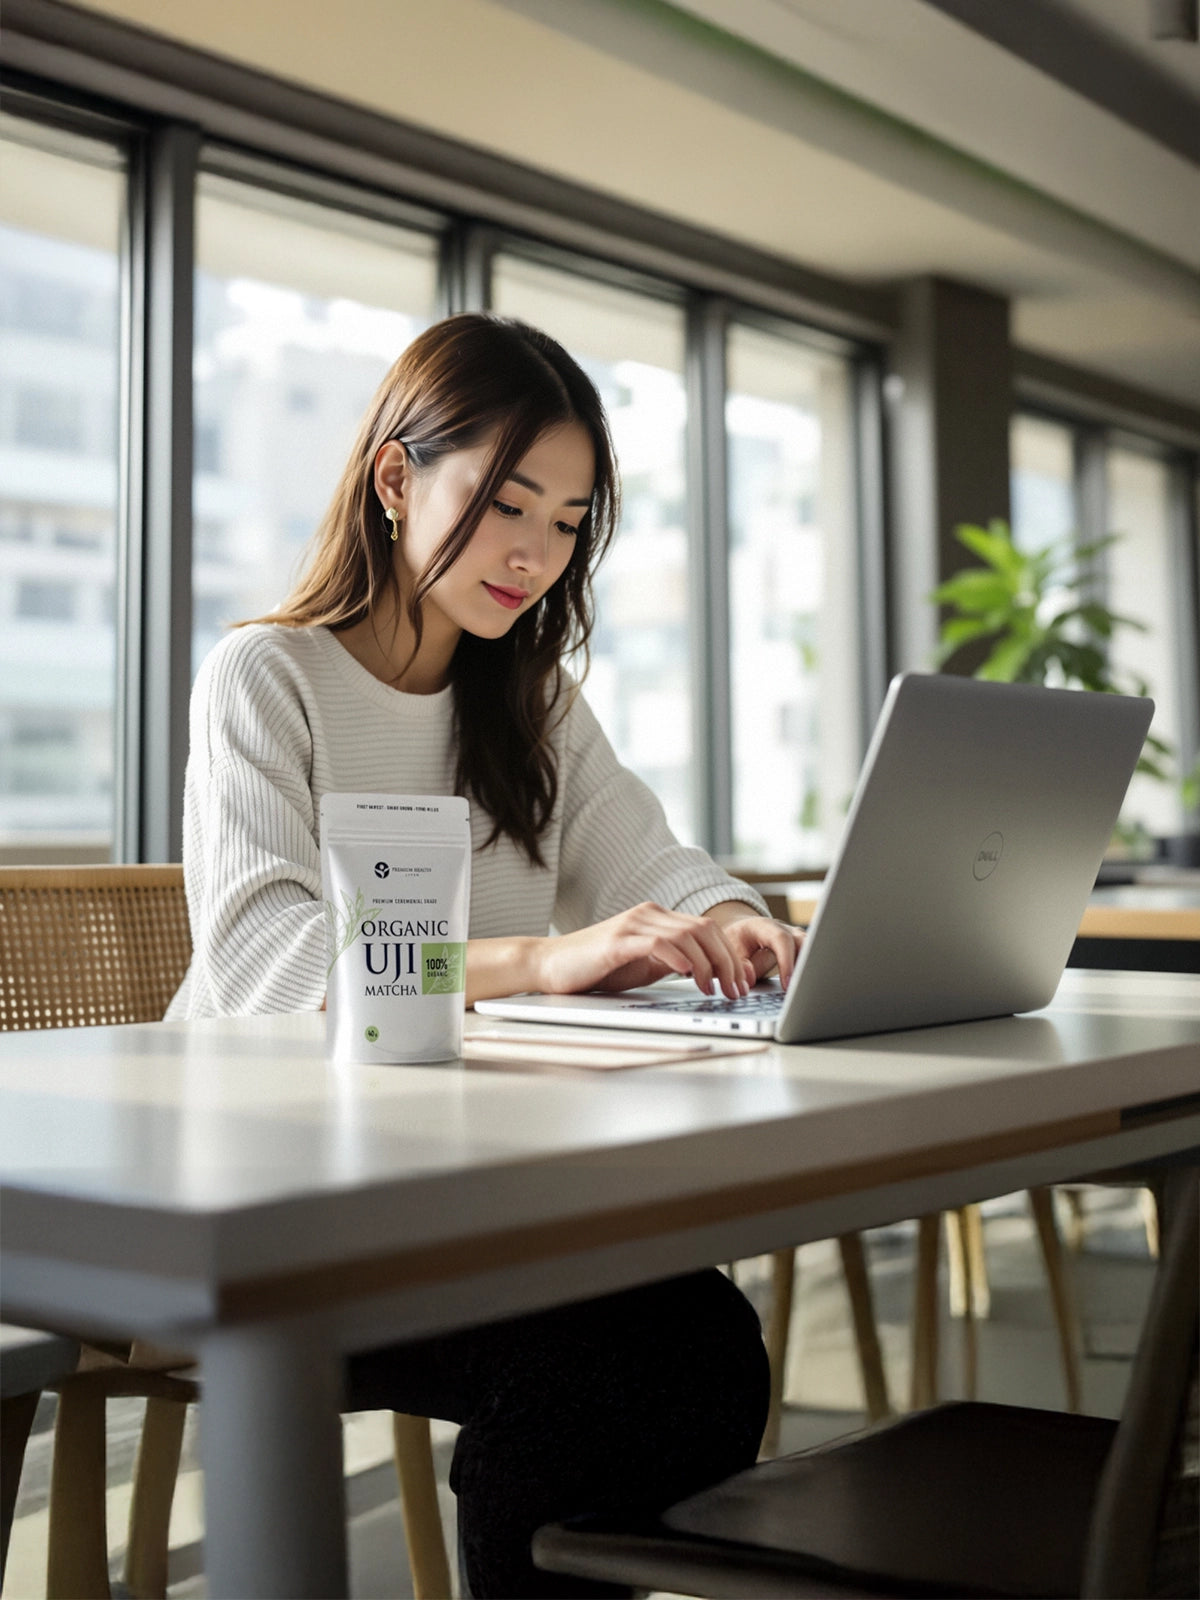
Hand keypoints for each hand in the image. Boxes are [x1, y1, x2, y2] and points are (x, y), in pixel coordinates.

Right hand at [535, 901, 767, 998]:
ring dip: (710, 965)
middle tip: (736, 990)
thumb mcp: (643, 966)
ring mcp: (634, 925)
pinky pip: (659, 942)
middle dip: (728, 961)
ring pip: (688, 935)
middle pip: (705, 929)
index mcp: (657, 918)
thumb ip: (672, 963)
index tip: (741, 981)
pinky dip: (679, 957)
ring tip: (715, 990)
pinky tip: (689, 975)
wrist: (549, 965)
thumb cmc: (595, 968)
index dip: (730, 955)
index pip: (707, 929)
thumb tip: (708, 973)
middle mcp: (649, 915)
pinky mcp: (618, 941)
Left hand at [711, 911, 803, 988]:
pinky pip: (811, 959)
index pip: (781, 939)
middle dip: (805, 966)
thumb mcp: (731, 950)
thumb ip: (740, 965)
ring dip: (810, 970)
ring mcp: (795, 939)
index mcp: (764, 926)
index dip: (786, 962)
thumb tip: (750, 980)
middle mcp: (784, 930)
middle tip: (801, 989)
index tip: (787, 984)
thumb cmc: (737, 941)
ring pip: (812, 951)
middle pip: (804, 942)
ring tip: (806, 992)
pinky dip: (809, 973)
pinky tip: (806, 989)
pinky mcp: (801, 949)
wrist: (742, 932)